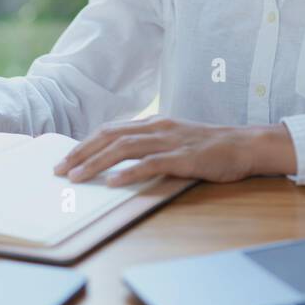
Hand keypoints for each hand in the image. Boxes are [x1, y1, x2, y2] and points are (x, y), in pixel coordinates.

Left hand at [53, 116, 295, 185]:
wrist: (244, 145)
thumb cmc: (209, 147)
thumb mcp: (174, 140)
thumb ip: (150, 146)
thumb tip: (119, 162)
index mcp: (153, 123)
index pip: (110, 130)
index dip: (84, 144)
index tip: (65, 160)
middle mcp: (157, 127)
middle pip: (110, 136)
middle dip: (81, 153)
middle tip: (59, 170)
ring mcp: (170, 141)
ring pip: (124, 148)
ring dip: (96, 163)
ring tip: (76, 177)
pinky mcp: (183, 157)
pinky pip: (151, 163)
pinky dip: (128, 172)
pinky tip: (112, 182)